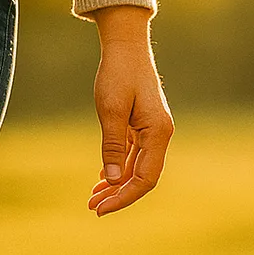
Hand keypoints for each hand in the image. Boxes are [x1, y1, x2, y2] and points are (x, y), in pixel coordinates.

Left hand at [86, 5, 172, 215]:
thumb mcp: (111, 110)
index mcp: (158, 132)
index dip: (124, 197)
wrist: (126, 46)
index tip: (101, 208)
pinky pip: (134, 154)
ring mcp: (153, 130)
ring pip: (138, 167)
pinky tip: (103, 178)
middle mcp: (160, 134)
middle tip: (93, 207)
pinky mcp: (144, 125)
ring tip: (94, 197)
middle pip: (143, 176)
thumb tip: (113, 181)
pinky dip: (119, 168)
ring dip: (118, 183)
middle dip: (120, 194)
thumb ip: (113, 146)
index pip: (145, 178)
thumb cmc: (118, 74)